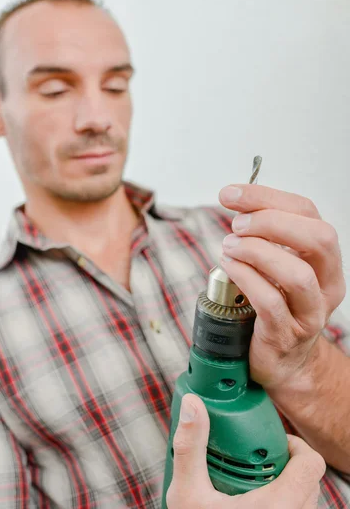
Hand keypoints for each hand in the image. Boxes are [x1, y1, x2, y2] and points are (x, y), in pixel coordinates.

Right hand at [166, 394, 325, 508]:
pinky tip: (250, 505)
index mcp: (279, 507)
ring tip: (252, 484)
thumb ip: (190, 447)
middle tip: (256, 460)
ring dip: (283, 487)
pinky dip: (279, 505)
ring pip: (303, 501)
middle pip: (308, 480)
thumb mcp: (188, 494)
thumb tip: (193, 404)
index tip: (270, 441)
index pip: (311, 463)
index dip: (295, 445)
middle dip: (285, 464)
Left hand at [217, 184, 345, 390]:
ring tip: (229, 246)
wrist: (282, 360)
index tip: (231, 194)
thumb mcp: (275, 265)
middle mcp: (326, 283)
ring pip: (297, 274)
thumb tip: (236, 203)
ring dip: (256, 251)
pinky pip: (270, 302)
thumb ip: (264, 236)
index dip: (267, 197)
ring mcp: (310, 312)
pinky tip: (228, 267)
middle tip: (236, 224)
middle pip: (318, 238)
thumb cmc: (276, 304)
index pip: (308, 213)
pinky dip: (246, 278)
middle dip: (271, 221)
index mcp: (323, 257)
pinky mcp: (287, 335)